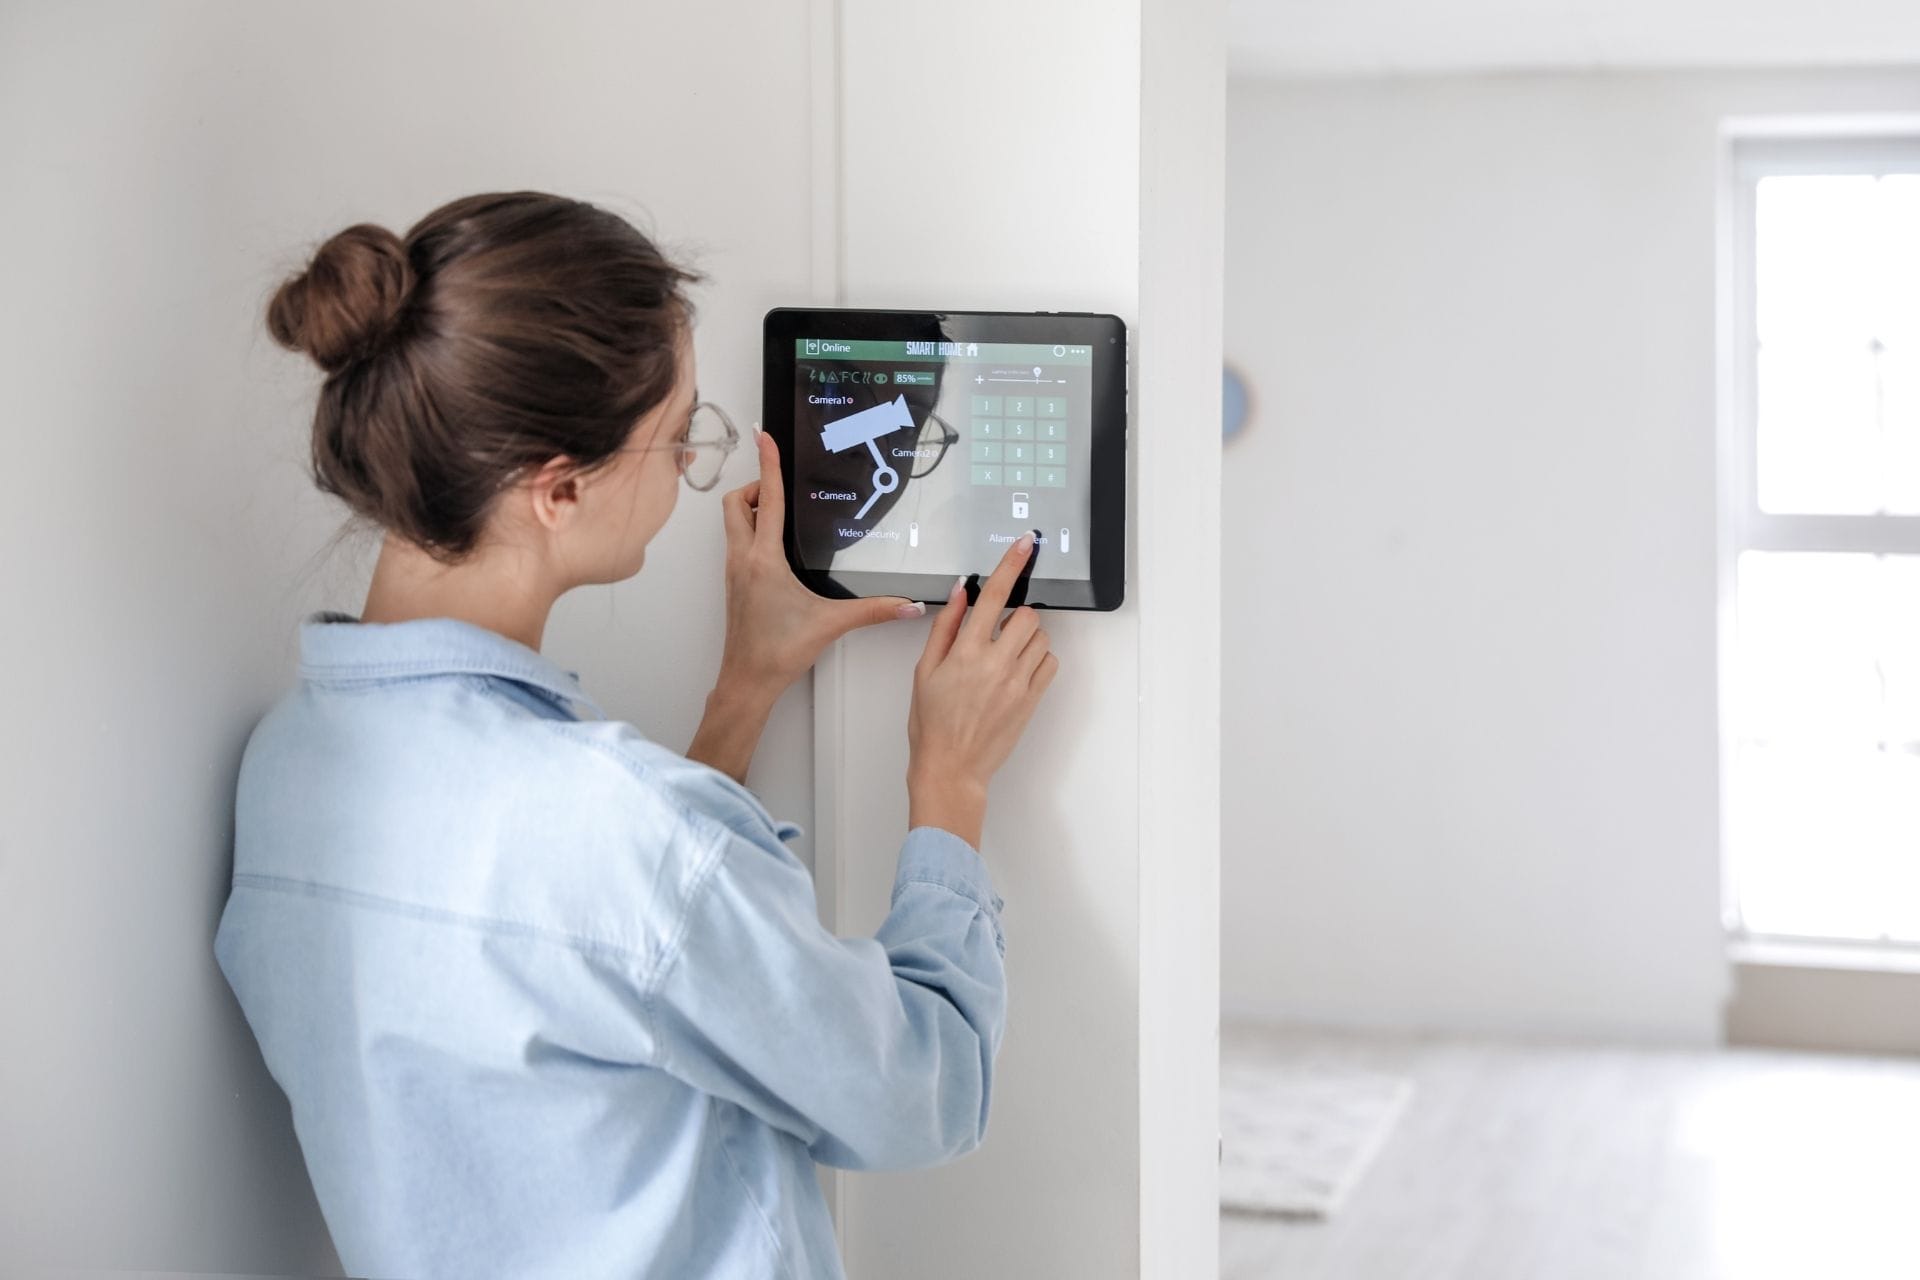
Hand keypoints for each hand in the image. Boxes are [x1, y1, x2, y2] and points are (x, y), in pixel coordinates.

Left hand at [716, 431, 924, 698]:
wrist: (747, 680)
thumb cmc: (778, 652)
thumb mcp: (831, 624)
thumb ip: (873, 611)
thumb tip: (908, 605)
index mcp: (764, 560)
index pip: (766, 501)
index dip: (767, 465)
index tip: (765, 438)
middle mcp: (743, 559)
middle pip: (735, 503)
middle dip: (754, 487)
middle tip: (781, 489)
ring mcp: (734, 570)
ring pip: (732, 523)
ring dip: (750, 509)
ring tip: (782, 515)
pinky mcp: (734, 583)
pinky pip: (736, 543)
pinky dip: (751, 532)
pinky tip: (777, 547)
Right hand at [906, 533, 1059, 848]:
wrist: (951, 767)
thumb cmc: (931, 723)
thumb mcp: (925, 670)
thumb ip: (945, 627)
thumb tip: (961, 592)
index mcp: (965, 652)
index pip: (995, 595)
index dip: (1012, 564)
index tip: (1025, 544)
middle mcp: (996, 663)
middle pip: (1027, 615)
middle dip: (1015, 616)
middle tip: (998, 632)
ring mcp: (1017, 682)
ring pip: (1041, 638)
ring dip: (1028, 638)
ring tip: (1005, 657)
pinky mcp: (1031, 700)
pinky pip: (1050, 664)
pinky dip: (1038, 660)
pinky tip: (1017, 672)